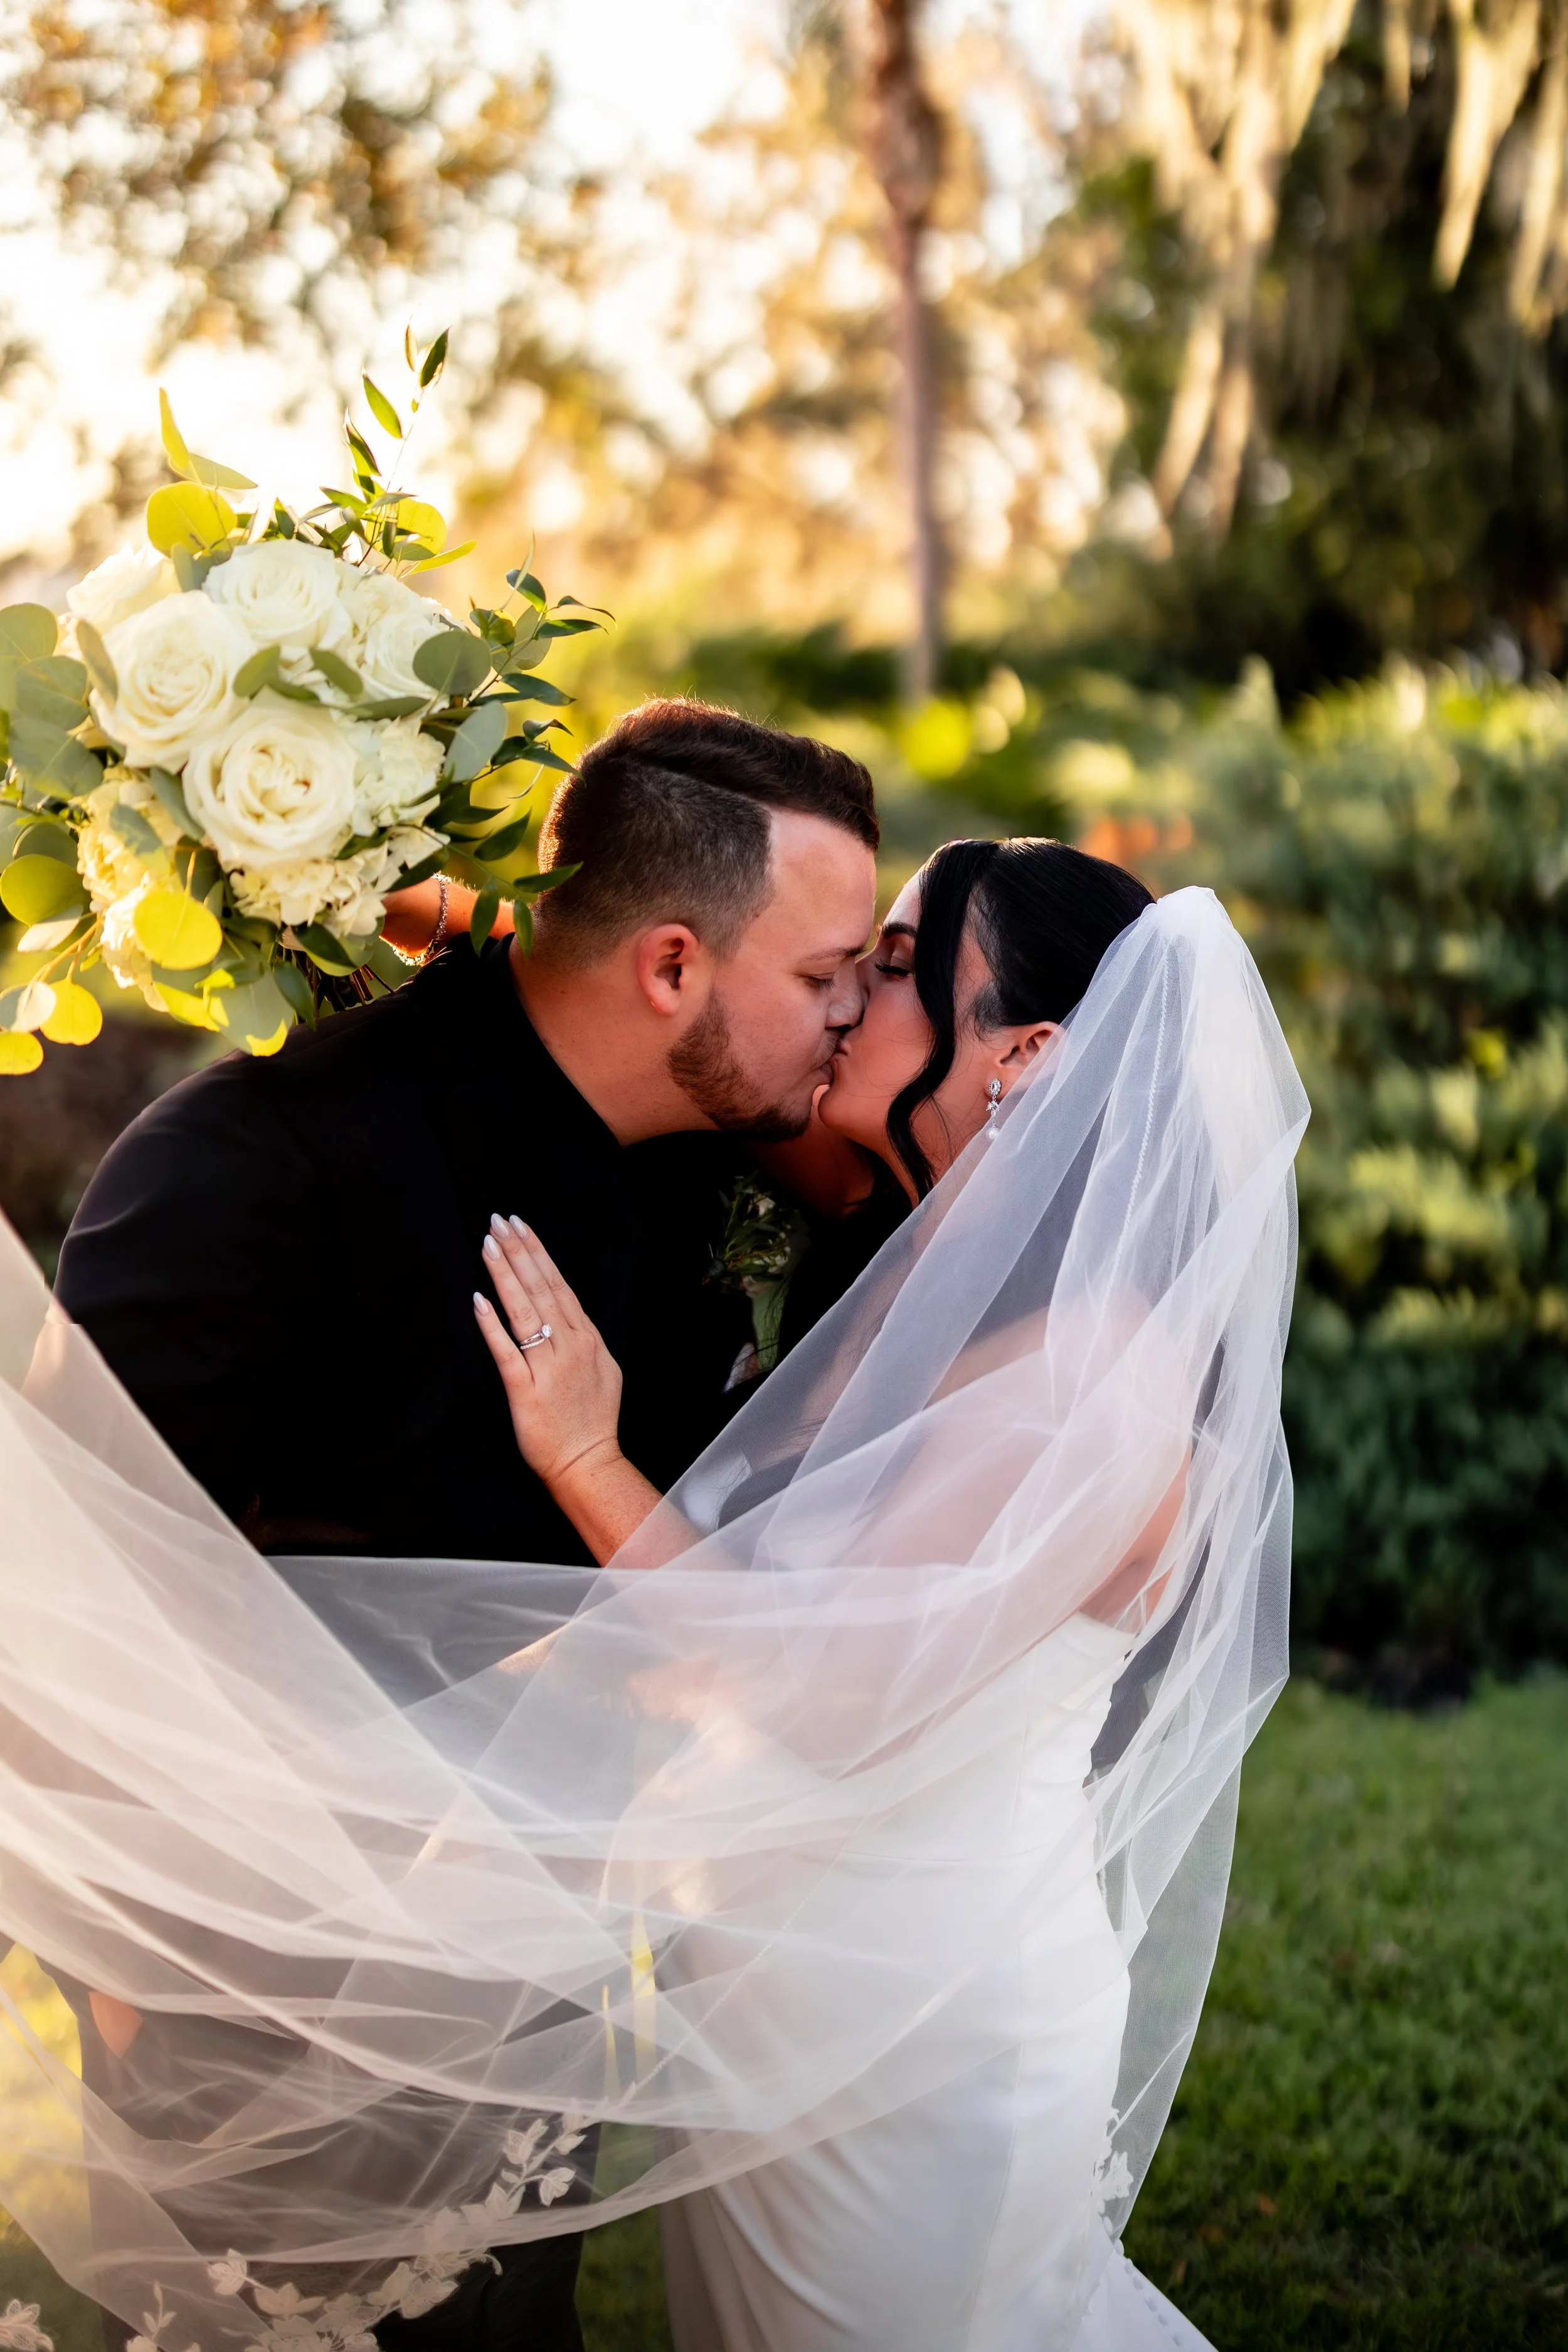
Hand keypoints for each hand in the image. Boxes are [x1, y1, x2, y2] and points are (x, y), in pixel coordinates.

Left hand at [474, 1216, 623, 1489]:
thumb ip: (584, 1340)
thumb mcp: (602, 1370)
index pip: (558, 1284)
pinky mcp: (525, 1390)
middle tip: (499, 1221)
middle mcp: (570, 1346)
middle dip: (519, 1251)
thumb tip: (570, 1316)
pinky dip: (493, 1325)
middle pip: (541, 1288)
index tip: (519, 1226)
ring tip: (489, 1244)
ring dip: (505, 1274)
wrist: (587, 1462)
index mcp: (587, 1339)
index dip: (536, 1252)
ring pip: (525, 1311)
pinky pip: (506, 1351)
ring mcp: (548, 1367)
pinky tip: (480, 1300)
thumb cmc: (592, 1420)